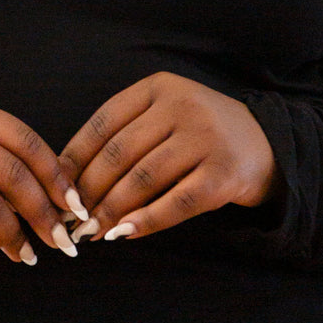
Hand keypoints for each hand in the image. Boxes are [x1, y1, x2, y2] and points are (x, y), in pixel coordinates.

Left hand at [59, 72, 279, 243]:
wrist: (265, 144)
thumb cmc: (198, 134)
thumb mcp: (163, 116)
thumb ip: (123, 137)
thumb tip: (69, 181)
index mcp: (158, 87)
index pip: (103, 124)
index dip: (74, 159)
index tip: (56, 188)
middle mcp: (183, 106)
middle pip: (119, 155)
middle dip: (88, 192)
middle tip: (71, 218)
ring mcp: (206, 139)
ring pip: (142, 180)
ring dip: (111, 211)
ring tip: (92, 231)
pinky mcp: (224, 174)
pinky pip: (175, 204)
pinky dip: (145, 222)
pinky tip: (123, 234)